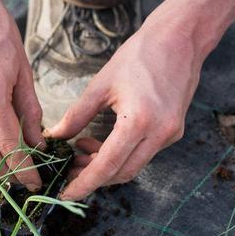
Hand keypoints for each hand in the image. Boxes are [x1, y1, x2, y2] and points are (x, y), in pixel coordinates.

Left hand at [46, 15, 203, 199]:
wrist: (179, 40)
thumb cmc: (138, 56)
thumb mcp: (101, 84)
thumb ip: (76, 115)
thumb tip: (55, 136)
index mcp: (138, 121)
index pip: (107, 165)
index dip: (84, 183)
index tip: (65, 194)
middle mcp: (159, 134)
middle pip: (122, 173)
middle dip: (93, 176)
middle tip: (69, 166)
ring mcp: (170, 134)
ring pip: (134, 166)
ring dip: (106, 164)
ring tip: (82, 147)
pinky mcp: (174, 131)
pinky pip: (144, 153)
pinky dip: (122, 153)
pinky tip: (105, 139)